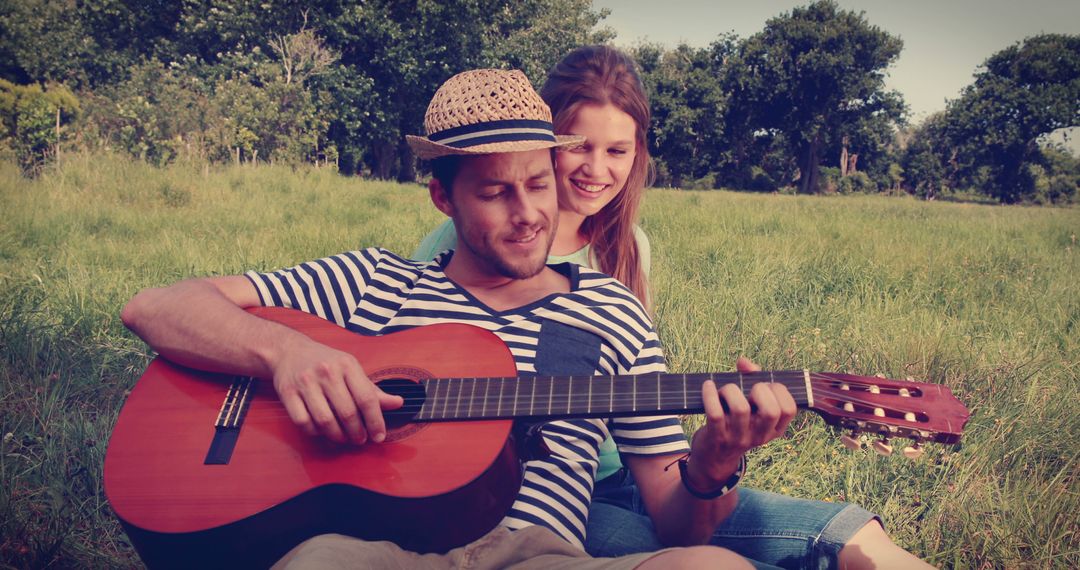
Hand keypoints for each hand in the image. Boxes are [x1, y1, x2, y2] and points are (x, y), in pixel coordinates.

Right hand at [272, 338, 402, 444]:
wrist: (290, 350)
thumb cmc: (326, 362)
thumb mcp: (351, 369)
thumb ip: (373, 389)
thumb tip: (398, 403)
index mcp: (347, 365)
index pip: (367, 398)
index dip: (376, 421)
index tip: (379, 436)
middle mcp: (327, 372)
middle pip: (347, 412)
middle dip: (357, 432)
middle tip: (360, 439)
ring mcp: (306, 382)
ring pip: (325, 420)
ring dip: (338, 436)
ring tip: (344, 438)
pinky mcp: (288, 393)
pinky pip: (304, 422)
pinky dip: (315, 432)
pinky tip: (323, 431)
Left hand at [686, 357, 796, 485]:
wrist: (714, 458)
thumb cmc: (736, 423)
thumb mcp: (752, 408)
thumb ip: (753, 380)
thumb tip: (744, 362)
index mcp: (774, 429)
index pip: (789, 409)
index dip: (779, 390)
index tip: (766, 385)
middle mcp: (760, 435)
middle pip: (771, 411)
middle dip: (761, 390)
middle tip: (749, 390)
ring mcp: (739, 438)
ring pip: (741, 409)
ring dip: (731, 390)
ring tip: (725, 389)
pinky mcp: (717, 437)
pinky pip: (715, 413)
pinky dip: (710, 395)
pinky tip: (708, 386)